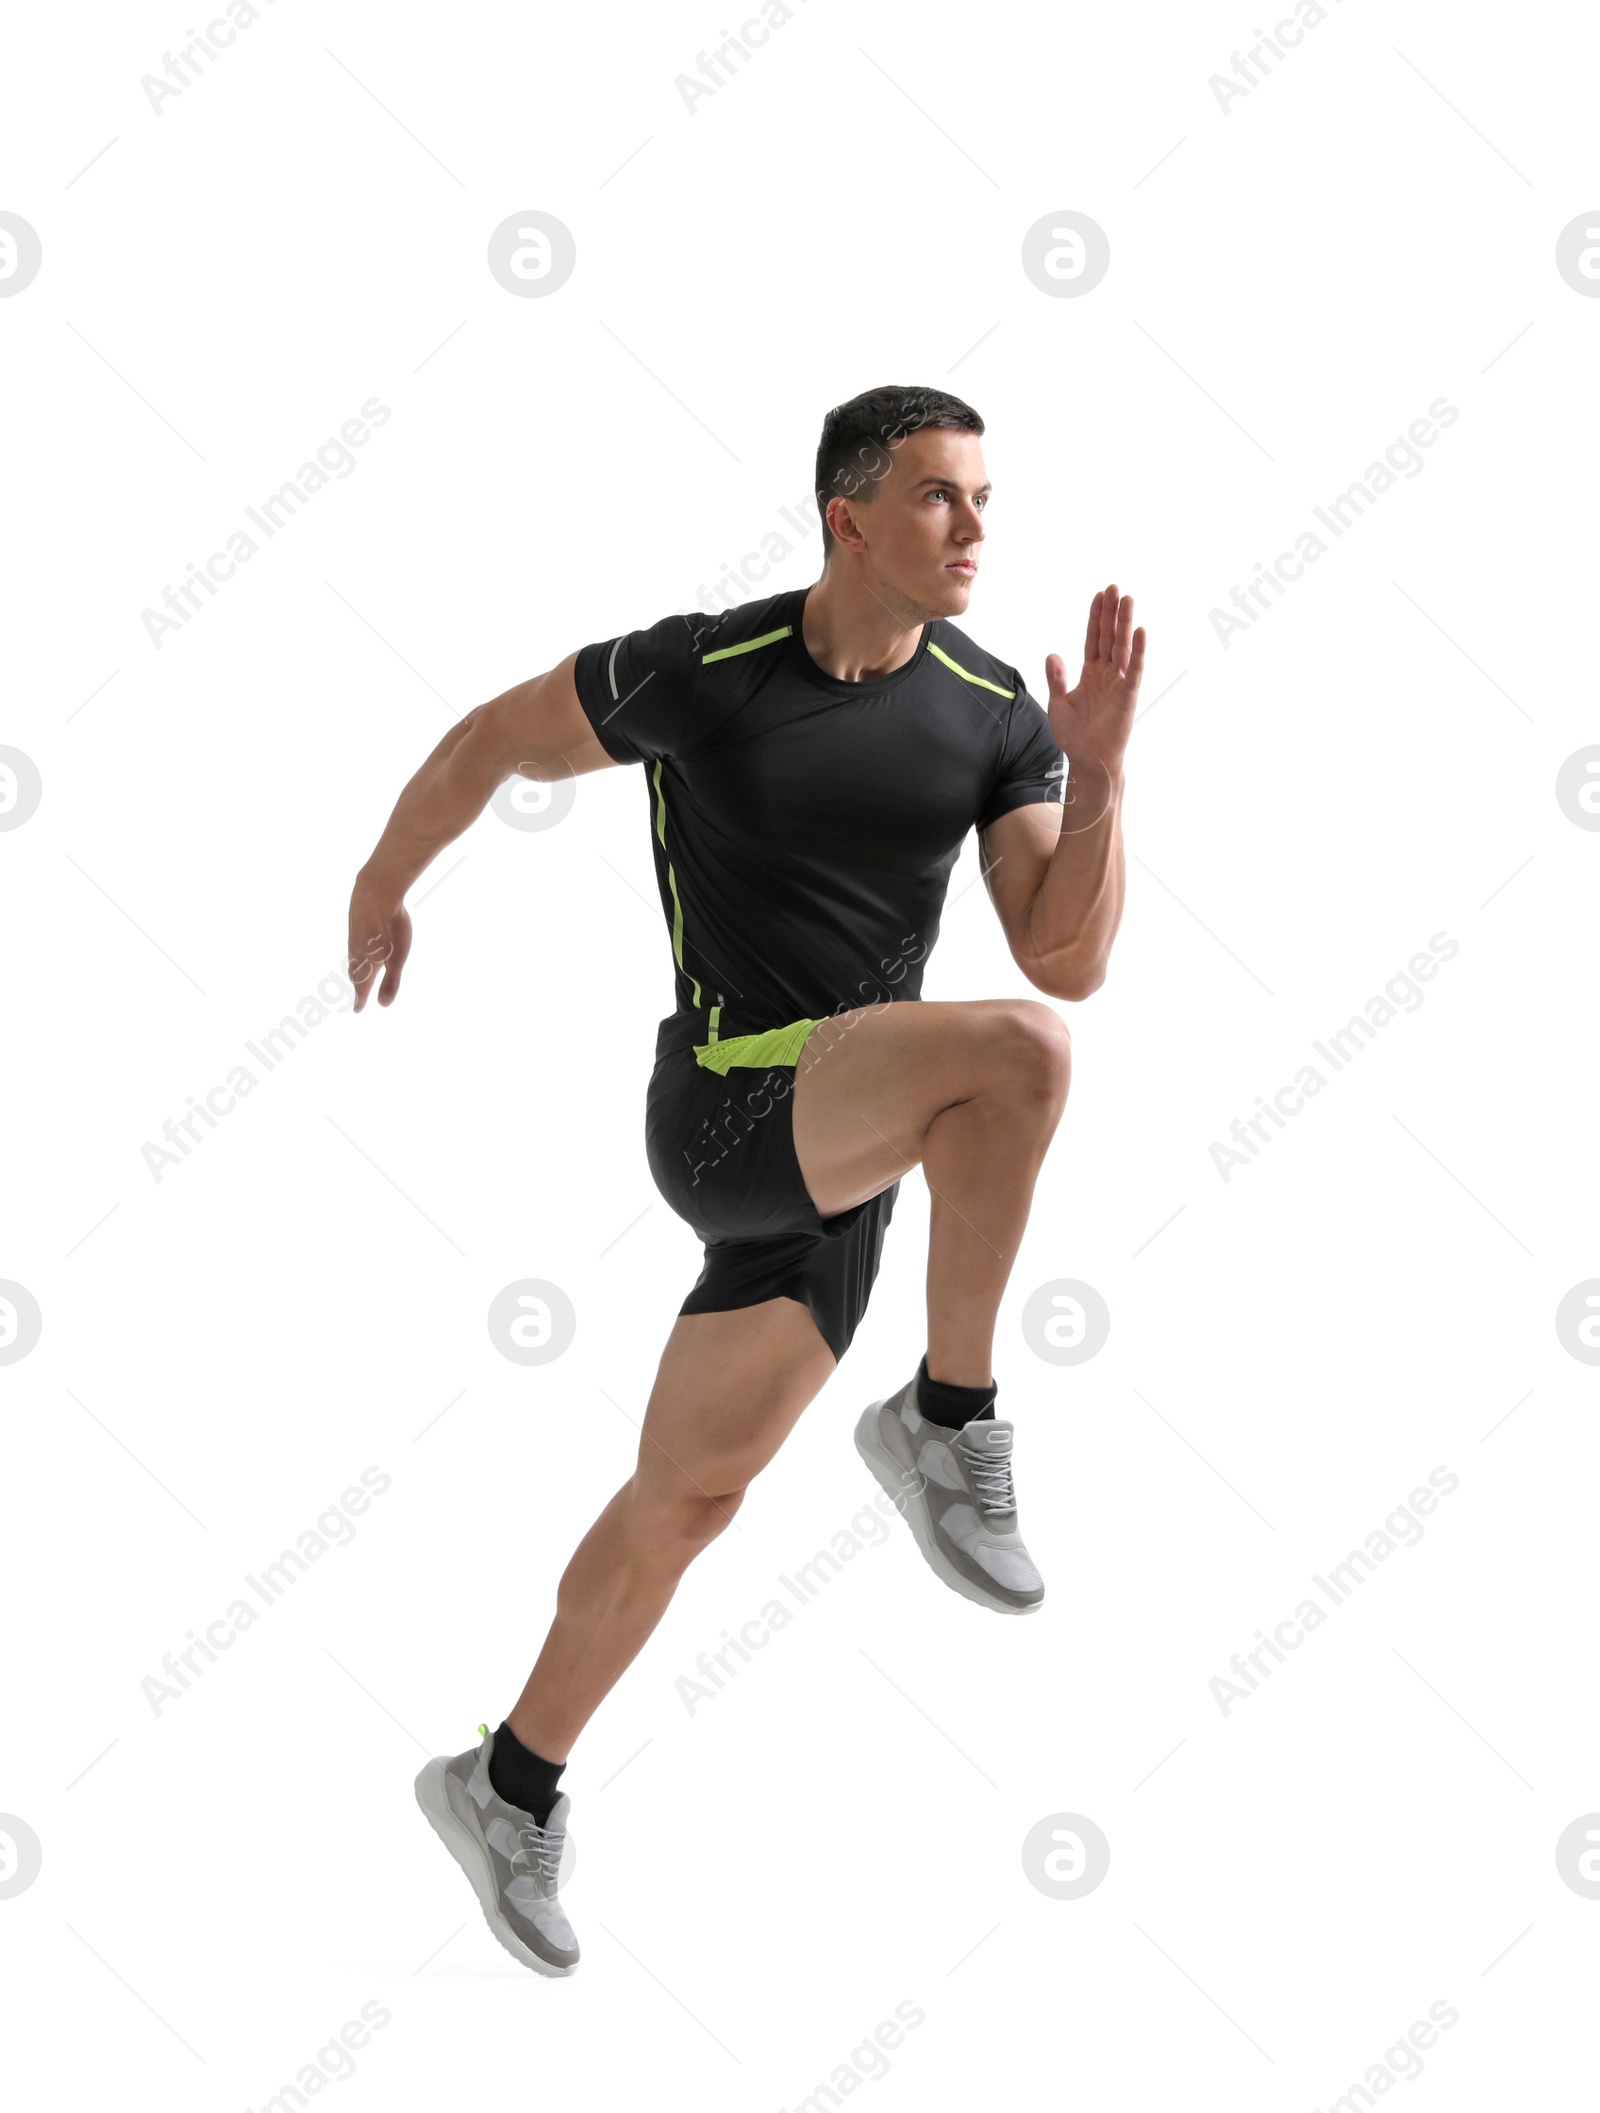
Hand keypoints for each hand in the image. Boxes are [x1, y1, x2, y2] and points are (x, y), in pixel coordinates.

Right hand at [347, 871, 411, 1011]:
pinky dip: (354, 949)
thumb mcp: (397, 957)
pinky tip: (358, 943)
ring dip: (354, 967)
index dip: (361, 999)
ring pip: (352, 955)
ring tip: (356, 972)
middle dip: (357, 984)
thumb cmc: (390, 925)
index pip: (362, 985)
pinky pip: (353, 940)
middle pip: (355, 971)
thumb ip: (391, 981)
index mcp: (366, 961)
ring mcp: (354, 933)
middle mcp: (356, 949)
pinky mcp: (355, 920)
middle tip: (358, 995)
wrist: (376, 890)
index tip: (357, 1011)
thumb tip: (383, 1006)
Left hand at [1045, 584, 1145, 780]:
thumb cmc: (1075, 736)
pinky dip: (1137, 651)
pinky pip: (1134, 670)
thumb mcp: (1059, 704)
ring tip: (1128, 599)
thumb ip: (1057, 679)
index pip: (1093, 640)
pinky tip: (1140, 631)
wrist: (1087, 761)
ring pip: (1122, 647)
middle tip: (1115, 587)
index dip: (1095, 618)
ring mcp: (1118, 683)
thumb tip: (1053, 654)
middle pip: (1109, 637)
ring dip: (1125, 623)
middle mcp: (1106, 675)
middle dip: (1111, 613)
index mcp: (1090, 674)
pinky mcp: (1128, 696)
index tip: (1099, 595)